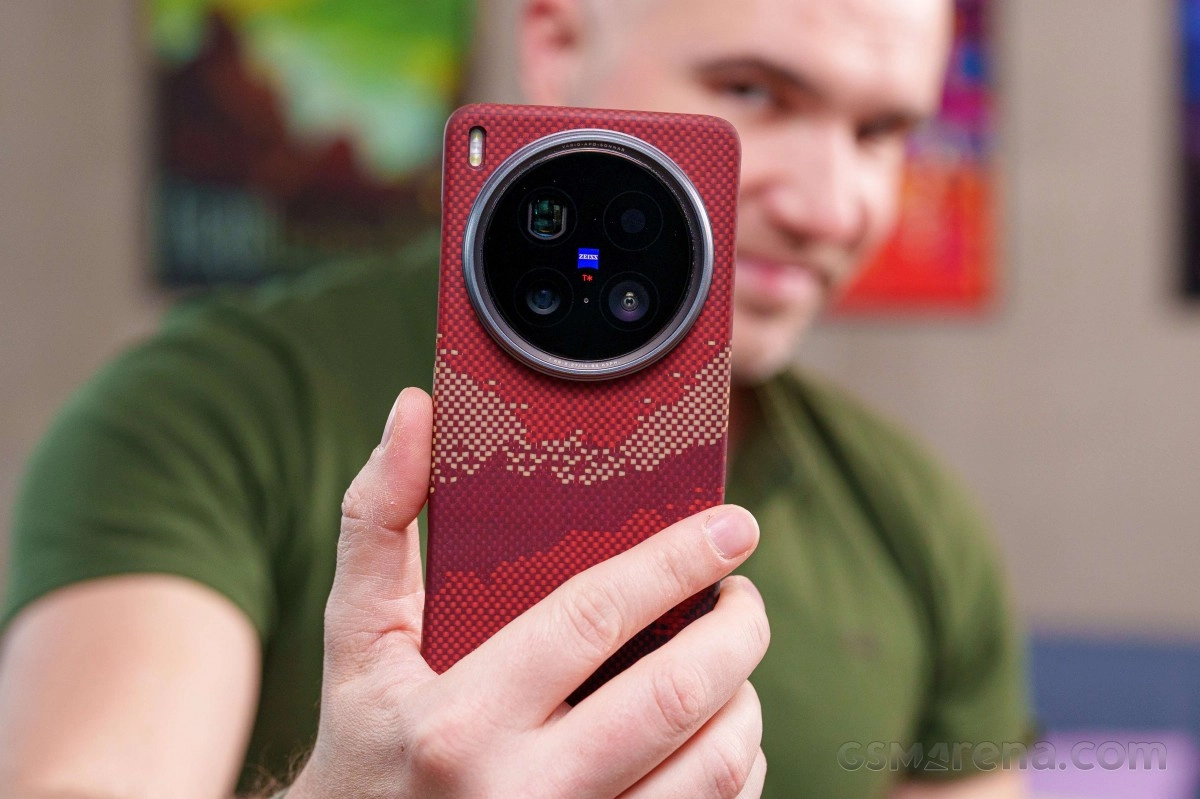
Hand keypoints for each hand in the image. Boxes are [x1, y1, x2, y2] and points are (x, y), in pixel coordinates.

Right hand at [288, 387, 769, 798]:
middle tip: (743, 595)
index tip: (732, 525)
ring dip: (745, 700)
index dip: (677, 562)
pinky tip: (715, 733)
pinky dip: (739, 769)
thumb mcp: (354, 640)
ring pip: (713, 769)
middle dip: (737, 631)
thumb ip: (378, 522)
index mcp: (460, 721)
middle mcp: (520, 793)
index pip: (594, 617)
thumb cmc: (367, 743)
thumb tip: (414, 410)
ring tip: (730, 660)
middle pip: (676, 698)